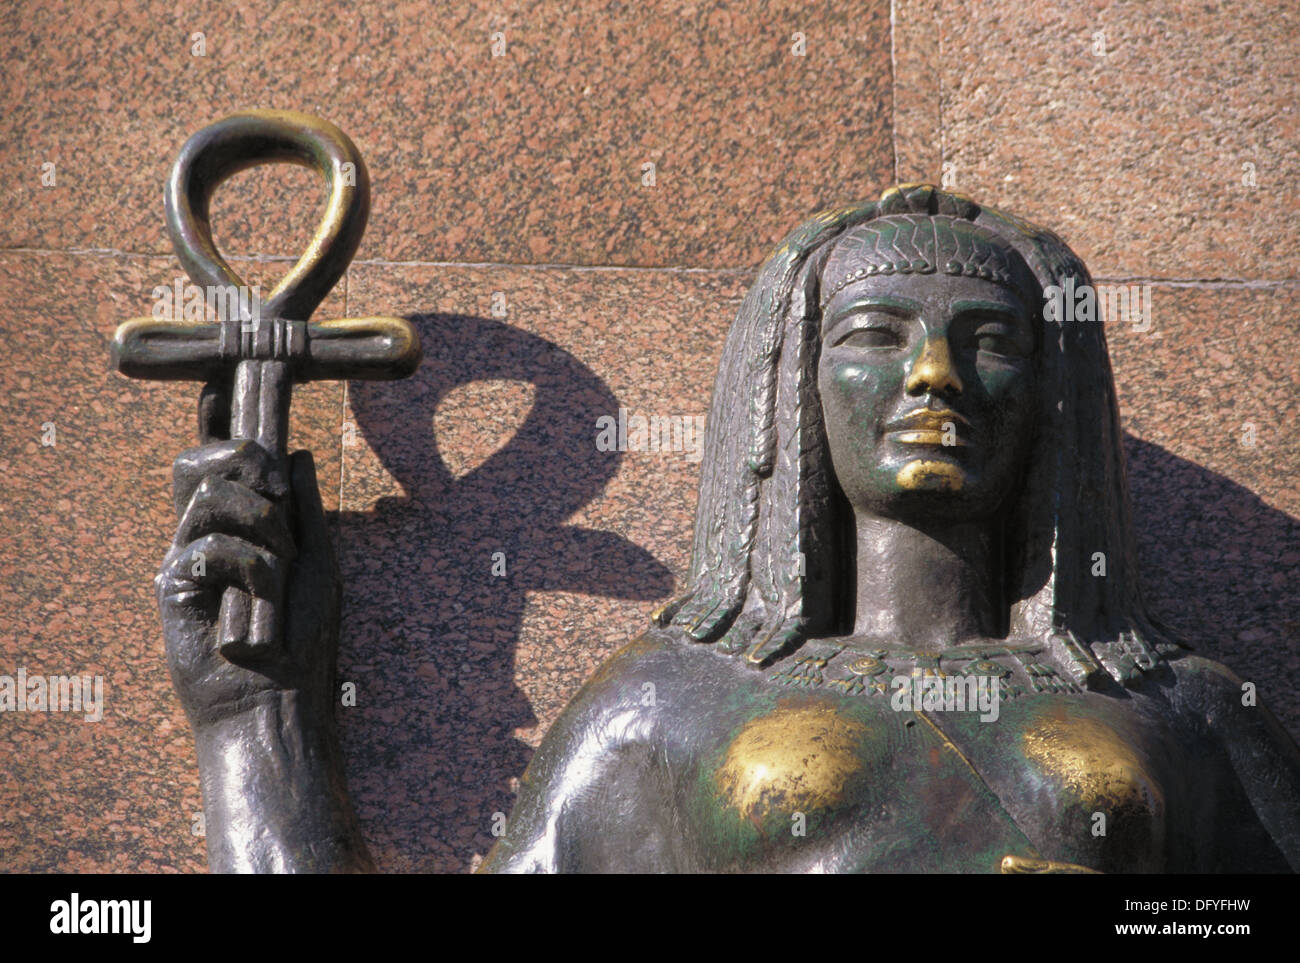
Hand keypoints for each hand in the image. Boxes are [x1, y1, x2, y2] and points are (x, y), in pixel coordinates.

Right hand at [156, 436, 339, 729]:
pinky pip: (210, 543)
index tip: (224, 385)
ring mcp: (186, 557)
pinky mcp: (173, 585)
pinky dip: (254, 567)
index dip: (216, 424)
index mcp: (241, 527)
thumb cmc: (305, 639)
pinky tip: (262, 602)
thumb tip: (299, 454)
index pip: (217, 463)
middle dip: (244, 461)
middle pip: (196, 461)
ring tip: (281, 567)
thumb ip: (306, 510)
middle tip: (276, 493)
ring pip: (208, 492)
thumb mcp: (320, 563)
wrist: (282, 699)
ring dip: (262, 523)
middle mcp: (206, 535)